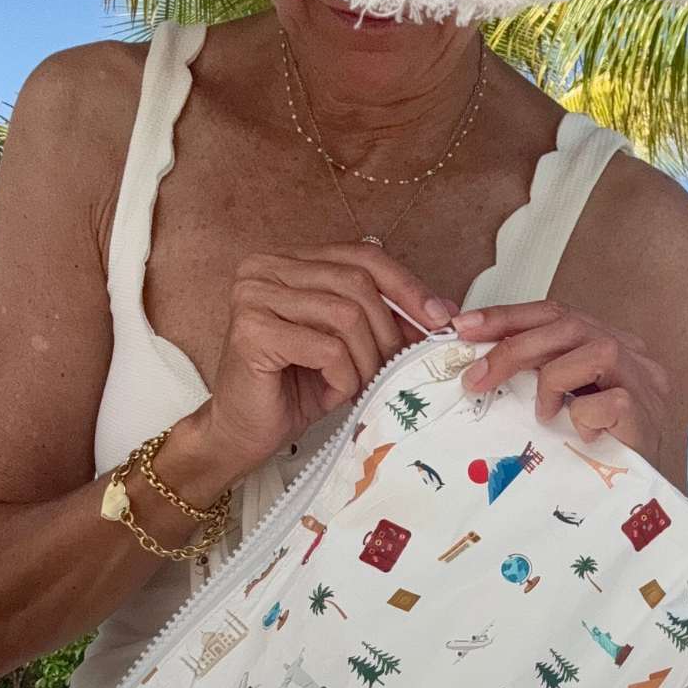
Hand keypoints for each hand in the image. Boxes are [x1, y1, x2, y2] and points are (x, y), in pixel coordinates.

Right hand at [188, 241, 455, 485]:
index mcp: (290, 261)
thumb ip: (382, 319)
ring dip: (366, 360)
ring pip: (346, 316)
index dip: (408, 286)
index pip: (364, 255)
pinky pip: (328, 349)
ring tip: (359, 384)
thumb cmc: (296, 388)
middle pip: (358, 284)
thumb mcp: (349, 346)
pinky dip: (344, 377)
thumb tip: (441, 312)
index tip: (442, 319)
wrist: (245, 431)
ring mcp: (254, 295)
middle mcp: (266, 268)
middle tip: (394, 368)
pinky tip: (333, 392)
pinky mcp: (252, 330)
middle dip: (389, 332)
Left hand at [449, 301, 668, 468]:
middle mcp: (631, 355)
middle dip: (515, 347)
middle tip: (477, 377)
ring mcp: (644, 383)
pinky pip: (609, 401)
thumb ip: (541, 374)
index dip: (510, 316)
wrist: (642, 491)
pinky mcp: (647, 413)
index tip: (467, 327)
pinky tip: (582, 435)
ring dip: (554, 381)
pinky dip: (584, 417)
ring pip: (596, 352)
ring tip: (544, 414)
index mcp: (609, 344)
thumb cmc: (600, 449)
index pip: (556, 313)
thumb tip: (483, 365)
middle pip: (569, 325)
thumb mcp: (564, 402)